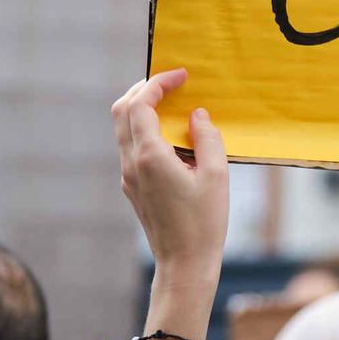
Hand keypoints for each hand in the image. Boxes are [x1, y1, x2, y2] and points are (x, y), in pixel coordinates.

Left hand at [112, 69, 228, 339]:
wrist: (184, 264)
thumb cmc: (204, 222)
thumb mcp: (216, 176)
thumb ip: (208, 138)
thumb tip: (197, 115)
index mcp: (150, 157)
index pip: (140, 104)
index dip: (158, 82)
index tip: (182, 75)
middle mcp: (131, 164)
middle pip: (122, 110)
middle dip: (143, 89)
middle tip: (171, 83)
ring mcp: (128, 176)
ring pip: (123, 128)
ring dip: (142, 108)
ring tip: (173, 104)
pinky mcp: (133, 186)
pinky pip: (131, 146)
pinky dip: (146, 129)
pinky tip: (173, 135)